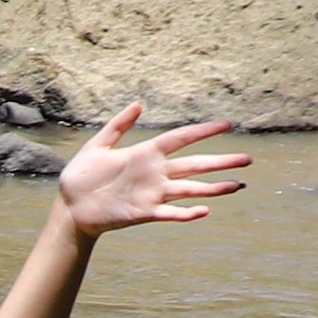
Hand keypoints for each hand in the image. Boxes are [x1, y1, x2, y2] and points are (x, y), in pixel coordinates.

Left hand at [57, 102, 247, 236]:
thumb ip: (117, 126)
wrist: (70, 207)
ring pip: (190, 189)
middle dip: (221, 162)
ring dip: (214, 188)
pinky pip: (171, 213)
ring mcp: (153, 194)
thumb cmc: (81, 176)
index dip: (203, 131)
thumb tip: (139, 104)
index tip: (227, 124)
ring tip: (238, 185)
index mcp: (146, 154)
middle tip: (247, 159)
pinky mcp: (145, 213)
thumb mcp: (96, 146)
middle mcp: (155, 173)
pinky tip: (205, 211)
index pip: (181, 139)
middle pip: (194, 164)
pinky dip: (187, 213)